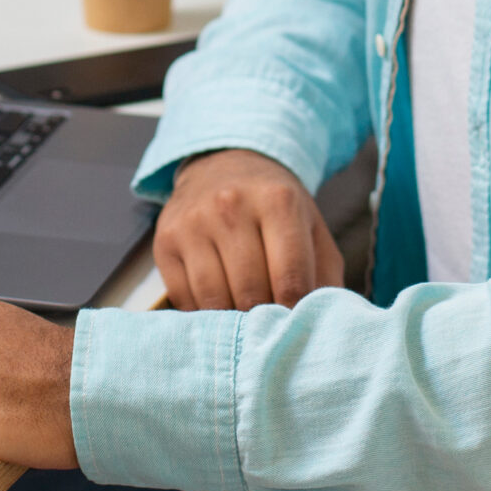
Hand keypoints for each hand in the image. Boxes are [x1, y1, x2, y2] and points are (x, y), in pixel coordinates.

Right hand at [154, 148, 342, 310]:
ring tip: (245, 318)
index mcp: (278, 200)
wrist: (225, 164)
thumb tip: (321, 326)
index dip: (295, 314)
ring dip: (232, 320)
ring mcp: (193, 221)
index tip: (295, 326)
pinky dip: (202, 313)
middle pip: (250, 293)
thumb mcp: (312, 228)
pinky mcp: (165, 239)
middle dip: (263, 319)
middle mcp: (231, 205)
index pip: (290, 279)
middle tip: (270, 327)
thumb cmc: (276, 207)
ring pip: (214, 300)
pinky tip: (218, 304)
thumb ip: (325, 276)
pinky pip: (183, 297)